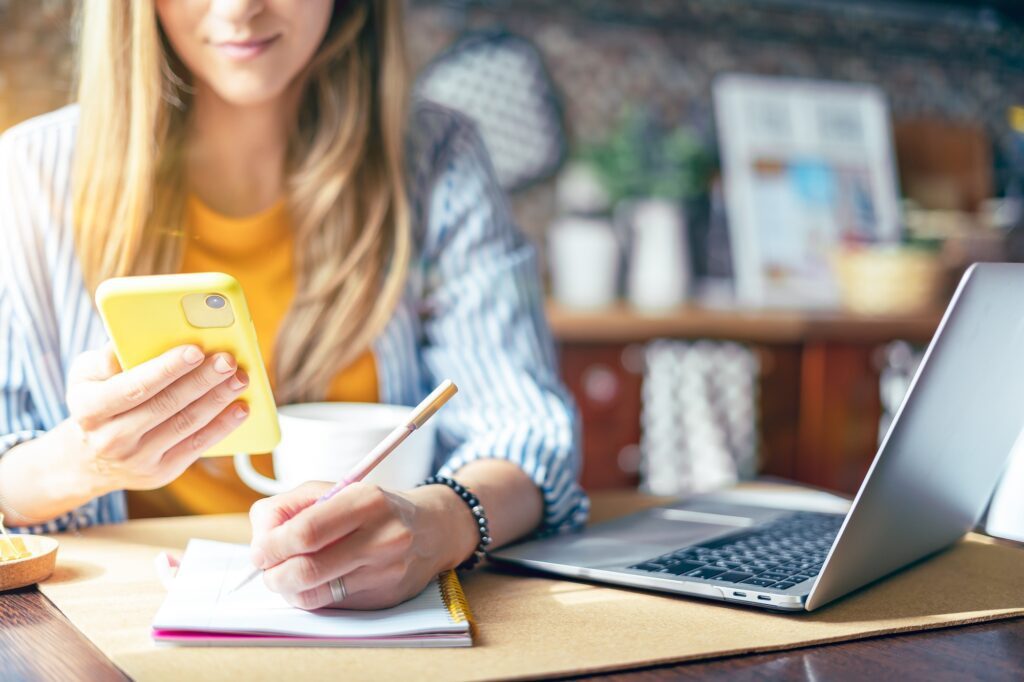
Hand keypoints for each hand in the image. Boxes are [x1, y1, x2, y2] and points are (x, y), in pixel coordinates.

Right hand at [61, 343, 249, 493]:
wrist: (88, 460)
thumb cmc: (95, 405)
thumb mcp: (84, 378)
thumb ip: (104, 359)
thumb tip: (129, 344)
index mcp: (89, 409)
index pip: (134, 387)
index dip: (167, 369)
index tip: (195, 351)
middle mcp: (112, 438)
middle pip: (167, 405)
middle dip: (202, 381)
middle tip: (228, 360)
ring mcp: (138, 459)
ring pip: (186, 425)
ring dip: (218, 400)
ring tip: (240, 378)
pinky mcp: (161, 472)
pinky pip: (197, 446)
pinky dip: (222, 426)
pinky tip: (240, 408)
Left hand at [248, 481, 478, 609]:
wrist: (431, 529)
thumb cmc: (373, 507)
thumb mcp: (335, 489)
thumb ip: (290, 507)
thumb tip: (260, 539)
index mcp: (366, 500)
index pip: (305, 532)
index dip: (271, 546)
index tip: (259, 550)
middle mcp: (382, 537)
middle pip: (306, 570)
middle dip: (273, 574)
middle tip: (266, 569)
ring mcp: (386, 572)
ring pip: (314, 595)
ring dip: (288, 589)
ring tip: (289, 574)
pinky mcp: (385, 598)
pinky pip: (331, 605)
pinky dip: (313, 596)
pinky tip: (318, 580)